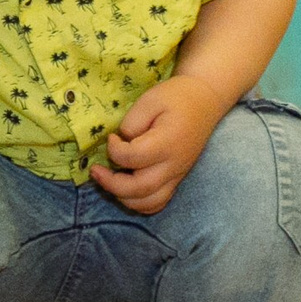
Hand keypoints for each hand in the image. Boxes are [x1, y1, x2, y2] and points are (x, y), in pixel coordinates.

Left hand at [93, 76, 230, 214]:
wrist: (204, 103)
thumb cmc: (175, 98)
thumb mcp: (150, 99)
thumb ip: (132, 122)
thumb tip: (121, 143)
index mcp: (167, 143)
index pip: (133, 157)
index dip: (114, 150)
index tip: (112, 137)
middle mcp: (173, 165)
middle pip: (139, 189)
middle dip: (111, 183)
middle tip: (96, 170)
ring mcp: (176, 176)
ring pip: (148, 203)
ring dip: (123, 197)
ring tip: (109, 180)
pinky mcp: (175, 180)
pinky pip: (157, 203)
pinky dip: (138, 202)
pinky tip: (125, 188)